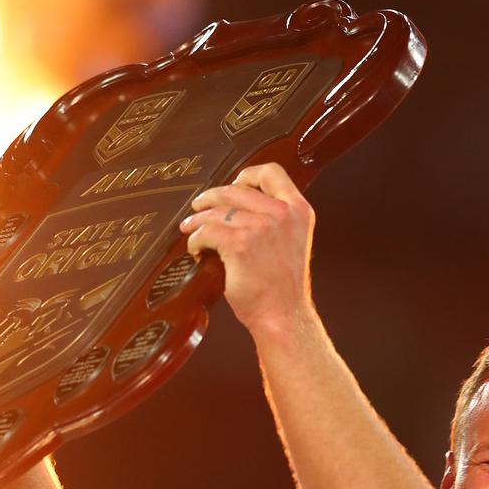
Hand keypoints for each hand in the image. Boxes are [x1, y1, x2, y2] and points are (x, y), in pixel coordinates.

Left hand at [179, 163, 315, 334]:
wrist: (283, 315)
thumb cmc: (283, 287)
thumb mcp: (292, 241)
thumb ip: (276, 220)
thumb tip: (240, 206)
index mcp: (298, 210)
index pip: (271, 173)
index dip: (247, 175)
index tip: (233, 184)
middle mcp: (282, 214)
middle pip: (236, 189)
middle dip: (211, 197)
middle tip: (198, 206)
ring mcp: (260, 227)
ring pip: (217, 210)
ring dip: (198, 220)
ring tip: (190, 229)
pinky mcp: (239, 244)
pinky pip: (207, 231)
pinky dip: (196, 239)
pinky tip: (196, 249)